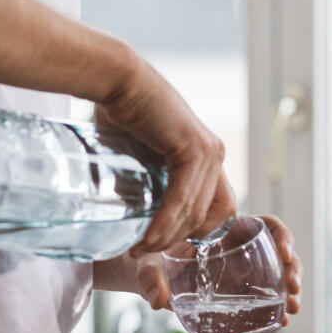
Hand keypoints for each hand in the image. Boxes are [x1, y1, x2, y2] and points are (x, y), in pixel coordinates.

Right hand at [97, 54, 232, 257]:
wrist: (117, 80)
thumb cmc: (121, 113)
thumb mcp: (141, 157)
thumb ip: (147, 180)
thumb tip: (129, 211)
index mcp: (206, 157)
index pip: (213, 211)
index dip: (189, 233)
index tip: (156, 244)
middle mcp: (214, 155)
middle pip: (207, 217)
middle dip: (175, 241)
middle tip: (143, 252)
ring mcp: (209, 152)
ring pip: (195, 213)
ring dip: (166, 237)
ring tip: (138, 250)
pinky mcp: (194, 149)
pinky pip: (184, 200)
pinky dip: (165, 223)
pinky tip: (147, 238)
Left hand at [122, 214, 301, 316]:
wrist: (143, 275)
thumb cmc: (148, 259)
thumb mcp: (147, 264)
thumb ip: (150, 278)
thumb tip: (158, 301)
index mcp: (224, 229)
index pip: (263, 225)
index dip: (280, 236)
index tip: (284, 253)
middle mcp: (238, 248)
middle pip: (278, 251)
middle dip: (292, 269)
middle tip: (293, 291)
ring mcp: (241, 269)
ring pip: (277, 274)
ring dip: (289, 291)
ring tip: (291, 311)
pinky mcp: (240, 290)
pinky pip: (265, 295)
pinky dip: (276, 307)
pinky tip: (280, 322)